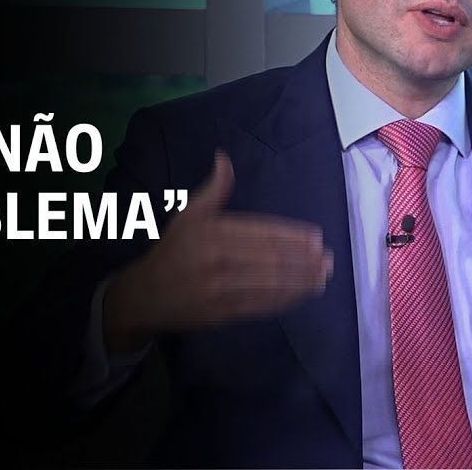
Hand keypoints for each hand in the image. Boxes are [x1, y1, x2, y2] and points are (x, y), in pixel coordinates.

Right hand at [103, 152, 332, 352]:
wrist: (143, 296)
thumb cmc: (172, 251)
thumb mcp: (188, 215)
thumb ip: (213, 189)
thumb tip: (223, 157)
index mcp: (211, 232)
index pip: (260, 233)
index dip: (291, 236)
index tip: (315, 238)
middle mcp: (217, 260)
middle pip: (270, 260)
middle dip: (303, 261)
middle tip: (328, 259)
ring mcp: (220, 290)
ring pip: (270, 284)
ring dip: (301, 281)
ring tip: (323, 276)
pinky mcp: (223, 313)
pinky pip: (261, 305)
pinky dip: (285, 300)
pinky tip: (302, 294)